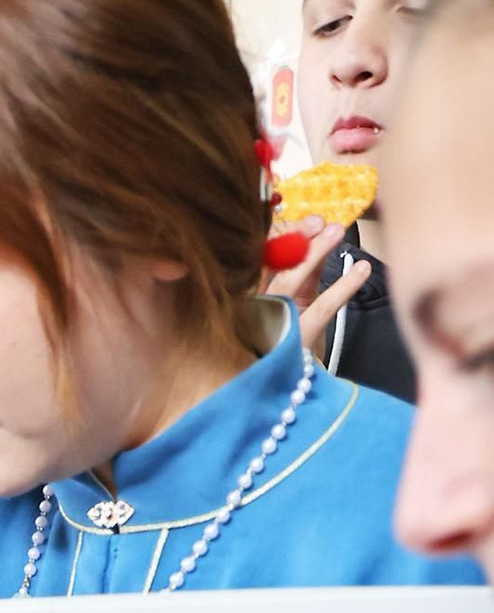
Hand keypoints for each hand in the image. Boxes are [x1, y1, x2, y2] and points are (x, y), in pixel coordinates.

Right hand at [264, 216, 370, 357]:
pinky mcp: (294, 341)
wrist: (286, 391)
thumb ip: (303, 274)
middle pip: (271, 264)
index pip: (262, 257)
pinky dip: (344, 286)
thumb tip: (321, 234)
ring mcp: (272, 324)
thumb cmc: (293, 342)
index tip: (309, 221)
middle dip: (296, 238)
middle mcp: (256, 307)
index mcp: (251, 296)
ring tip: (337, 231)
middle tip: (319, 221)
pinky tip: (361, 270)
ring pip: (290, 281)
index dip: (283, 235)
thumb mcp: (294, 304)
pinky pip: (321, 308)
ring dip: (315, 253)